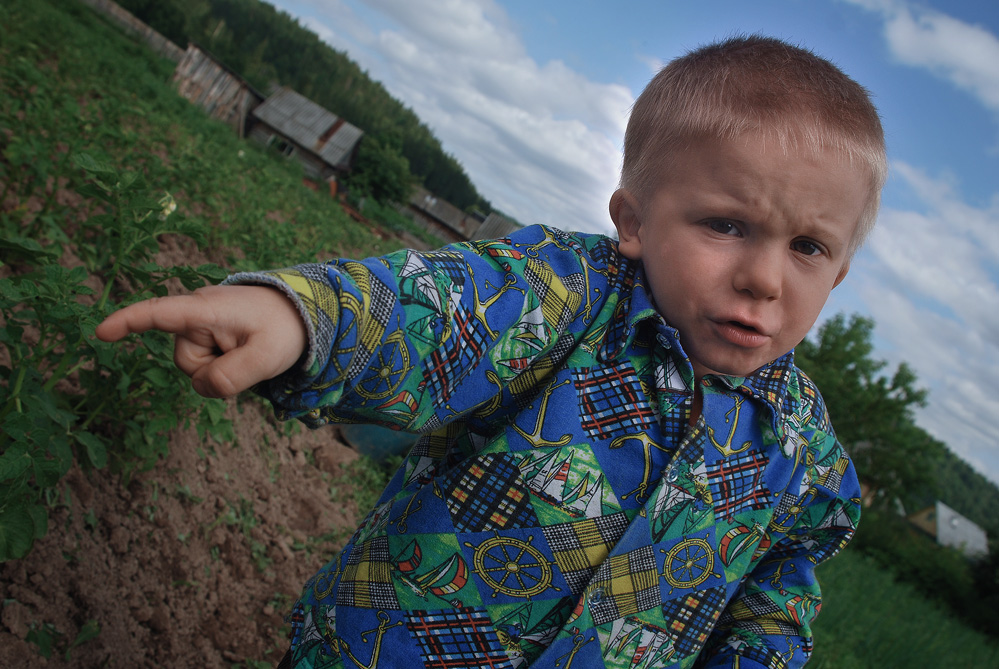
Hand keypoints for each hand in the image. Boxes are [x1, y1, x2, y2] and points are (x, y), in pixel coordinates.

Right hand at [95, 285, 308, 397]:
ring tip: (249, 350)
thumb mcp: (266, 357)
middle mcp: (197, 313)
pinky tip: (243, 352)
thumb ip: (230, 377)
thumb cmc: (285, 329)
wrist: (305, 313)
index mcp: (206, 309)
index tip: (100, 333)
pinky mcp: (207, 333)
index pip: (159, 314)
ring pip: (195, 367)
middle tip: (249, 354)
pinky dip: (223, 366)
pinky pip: (206, 364)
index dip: (128, 323)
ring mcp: (201, 324)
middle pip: (186, 362)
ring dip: (221, 368)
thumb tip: (199, 387)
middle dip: (213, 371)